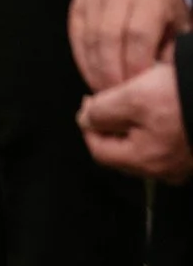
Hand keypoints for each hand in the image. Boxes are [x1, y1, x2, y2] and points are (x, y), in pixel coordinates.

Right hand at [71, 0, 192, 93]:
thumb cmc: (166, 17)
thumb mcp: (178, 34)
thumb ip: (169, 55)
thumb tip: (155, 82)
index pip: (137, 33)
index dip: (134, 65)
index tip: (136, 89)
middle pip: (108, 36)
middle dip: (111, 72)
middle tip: (116, 96)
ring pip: (90, 37)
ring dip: (95, 69)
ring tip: (105, 91)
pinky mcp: (80, 0)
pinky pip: (76, 35)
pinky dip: (83, 60)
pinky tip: (93, 76)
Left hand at [79, 51, 192, 180]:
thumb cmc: (181, 96)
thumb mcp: (132, 97)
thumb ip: (102, 111)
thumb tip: (84, 120)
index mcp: (145, 160)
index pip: (99, 151)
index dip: (88, 126)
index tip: (90, 101)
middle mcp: (164, 170)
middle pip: (121, 151)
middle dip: (112, 125)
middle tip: (113, 98)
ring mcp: (181, 164)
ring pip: (143, 146)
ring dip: (133, 124)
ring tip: (137, 98)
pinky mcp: (192, 152)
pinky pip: (164, 142)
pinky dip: (154, 126)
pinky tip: (159, 105)